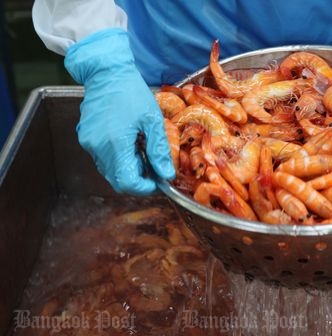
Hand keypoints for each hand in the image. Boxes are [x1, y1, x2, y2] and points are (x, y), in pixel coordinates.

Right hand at [64, 28, 174, 194]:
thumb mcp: (152, 121)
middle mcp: (97, 147)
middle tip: (154, 167)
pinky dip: (118, 159)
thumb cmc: (131, 92)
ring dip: (128, 169)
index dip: (144, 187)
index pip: (127, 182)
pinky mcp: (85, 138)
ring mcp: (89, 143)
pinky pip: (103, 159)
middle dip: (138, 179)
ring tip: (143, 151)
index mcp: (115, 144)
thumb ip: (159, 151)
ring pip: (110, 171)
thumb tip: (166, 174)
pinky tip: (130, 144)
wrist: (106, 73)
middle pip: (118, 180)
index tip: (158, 180)